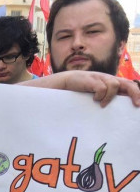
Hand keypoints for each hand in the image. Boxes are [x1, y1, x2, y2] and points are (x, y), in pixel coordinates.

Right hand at [25, 71, 139, 107]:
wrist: (59, 84)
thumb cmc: (75, 94)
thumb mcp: (91, 98)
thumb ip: (102, 100)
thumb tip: (112, 113)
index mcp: (108, 83)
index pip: (128, 85)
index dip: (136, 94)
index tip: (138, 106)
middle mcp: (106, 79)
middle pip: (127, 83)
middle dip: (135, 93)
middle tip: (136, 104)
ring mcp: (98, 78)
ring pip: (114, 85)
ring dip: (110, 96)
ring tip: (100, 103)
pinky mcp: (89, 79)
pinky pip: (101, 87)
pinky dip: (100, 94)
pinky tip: (94, 99)